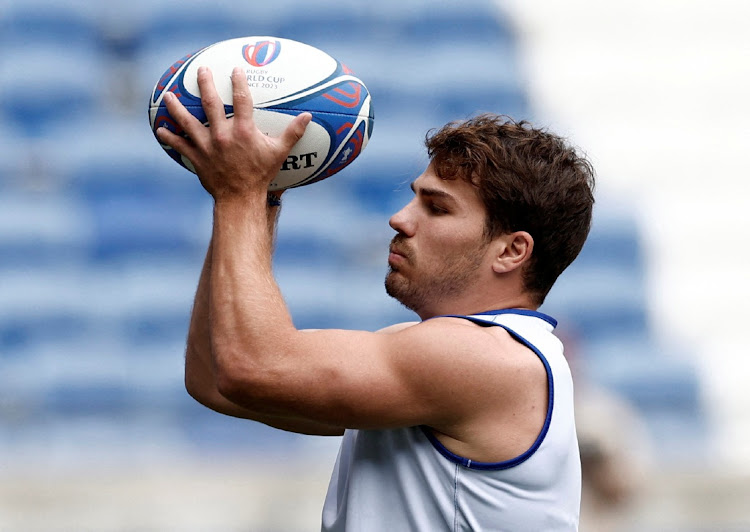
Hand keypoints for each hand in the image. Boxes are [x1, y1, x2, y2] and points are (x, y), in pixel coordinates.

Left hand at [156, 66, 311, 200]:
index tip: (235, 69)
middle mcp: (222, 134)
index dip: (238, 82)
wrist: (240, 198)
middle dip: (205, 83)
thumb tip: (308, 117)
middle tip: (201, 70)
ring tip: (169, 96)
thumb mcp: (278, 153)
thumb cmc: (260, 175)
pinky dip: (169, 137)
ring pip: (187, 121)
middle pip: (210, 103)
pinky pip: (179, 145)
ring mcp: (206, 146)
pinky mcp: (196, 157)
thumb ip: (292, 133)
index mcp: (243, 131)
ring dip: (177, 107)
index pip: (241, 99)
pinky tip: (160, 129)